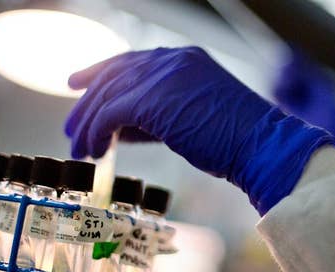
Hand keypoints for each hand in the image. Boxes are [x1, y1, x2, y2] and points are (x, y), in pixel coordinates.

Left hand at [65, 47, 334, 213]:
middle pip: (114, 74)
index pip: (132, 61)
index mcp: (184, 58)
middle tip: (72, 126)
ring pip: (108, 94)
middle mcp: (172, 59)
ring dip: (88, 123)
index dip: (101, 73)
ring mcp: (163, 76)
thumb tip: (117, 127)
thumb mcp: (191, 118)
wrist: (261, 146)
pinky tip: (93, 150)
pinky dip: (96, 132)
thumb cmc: (235, 140)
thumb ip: (155, 116)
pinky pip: (110, 112)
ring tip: (79, 147)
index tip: (80, 86)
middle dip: (87, 101)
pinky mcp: (154, 100)